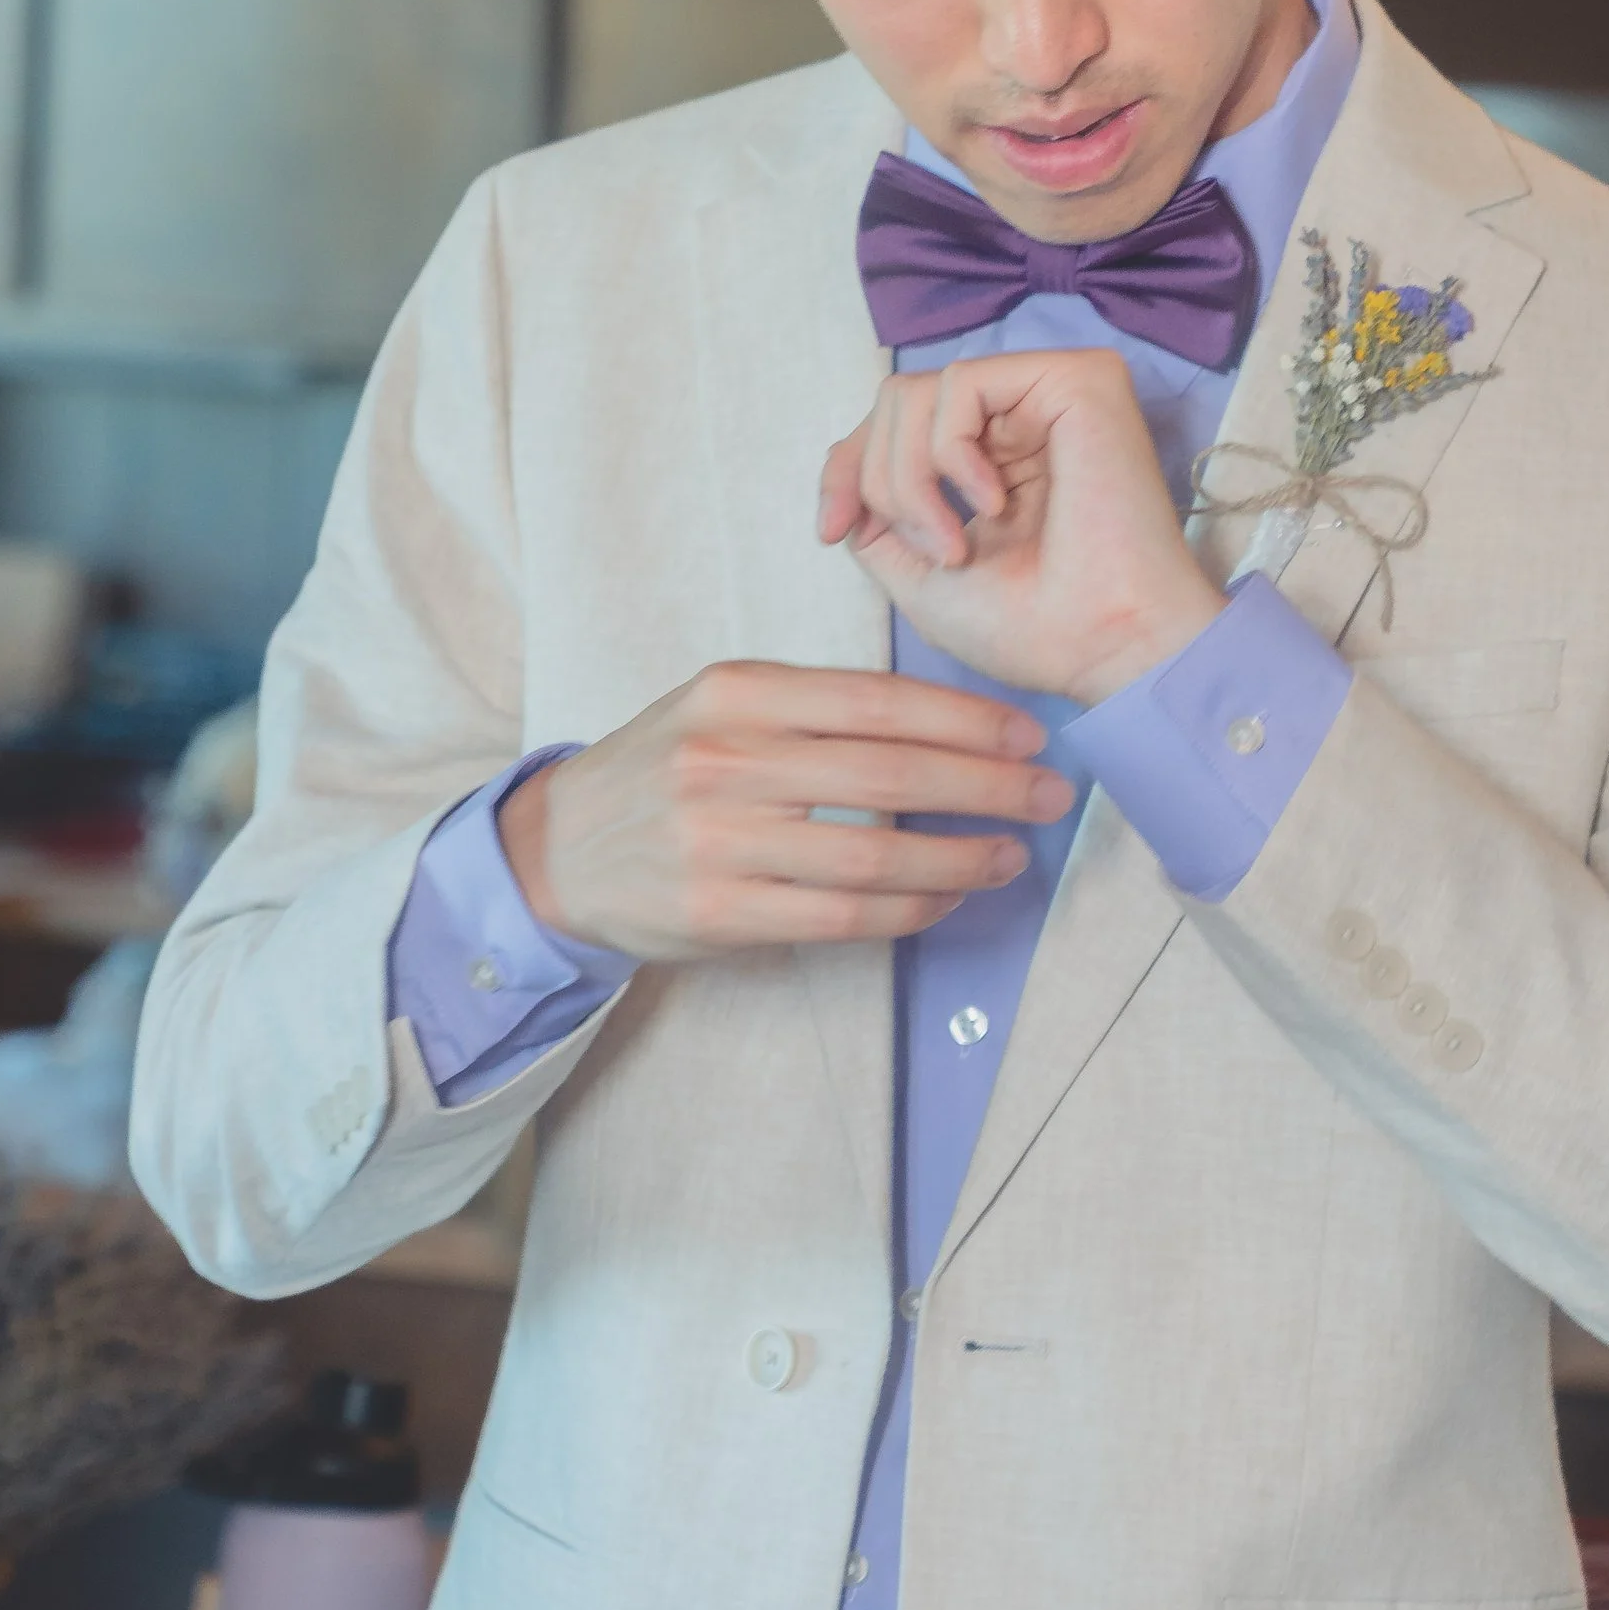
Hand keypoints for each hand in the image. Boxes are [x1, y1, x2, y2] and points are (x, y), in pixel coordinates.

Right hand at [497, 663, 1072, 959]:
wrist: (560, 850)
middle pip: (890, 777)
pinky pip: (842, 916)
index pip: (876, 702)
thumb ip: (818, 710)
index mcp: (735, 692)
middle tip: (1048, 795)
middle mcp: (725, 760)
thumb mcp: (723, 707)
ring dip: (962, 857)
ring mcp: (719, 841)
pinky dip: (910, 909)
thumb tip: (951, 727)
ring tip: (1012, 853)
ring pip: (874, 856)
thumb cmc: (665, 770)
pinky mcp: (719, 912)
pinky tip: (949, 896)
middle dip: (987, 787)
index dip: (966, 722)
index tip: (1026, 737)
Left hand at [818, 347, 1221, 704]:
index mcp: (988, 460)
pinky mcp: (1073, 378)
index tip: (830, 532)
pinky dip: (950, 451)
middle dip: (880, 483)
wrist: (1107, 646)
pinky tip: (994, 504)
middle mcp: (1017, 419)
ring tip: (956, 543)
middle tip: (933, 553)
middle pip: (892, 405)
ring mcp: (1045, 395)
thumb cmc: (1032, 629)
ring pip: (915, 392)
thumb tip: (845, 477)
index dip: (845, 471)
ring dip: (910, 479)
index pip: (890, 428)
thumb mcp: (918, 578)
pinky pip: (961, 384)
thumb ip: (875, 518)